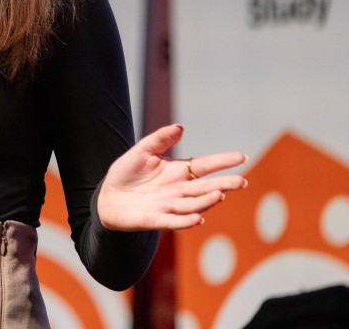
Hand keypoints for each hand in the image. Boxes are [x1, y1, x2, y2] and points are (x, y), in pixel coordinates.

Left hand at [96, 123, 247, 231]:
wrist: (107, 197)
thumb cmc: (126, 173)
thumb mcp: (141, 151)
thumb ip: (159, 139)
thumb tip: (180, 127)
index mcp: (177, 172)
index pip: (204, 166)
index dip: (222, 162)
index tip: (241, 157)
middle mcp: (178, 190)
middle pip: (205, 187)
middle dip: (224, 185)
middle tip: (242, 181)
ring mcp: (169, 206)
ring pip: (193, 204)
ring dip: (206, 201)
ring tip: (219, 195)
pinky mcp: (156, 219)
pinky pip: (174, 221)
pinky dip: (186, 220)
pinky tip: (198, 218)